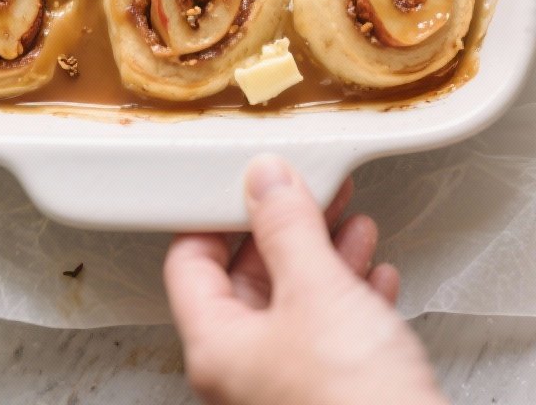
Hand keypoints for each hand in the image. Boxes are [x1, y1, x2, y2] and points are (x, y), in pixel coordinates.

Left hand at [164, 155, 448, 404]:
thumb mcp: (316, 291)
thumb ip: (287, 228)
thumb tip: (266, 182)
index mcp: (216, 347)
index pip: (190, 262)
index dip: (216, 215)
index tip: (247, 183)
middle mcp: (244, 372)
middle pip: (249, 279)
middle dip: (285, 230)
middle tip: (309, 192)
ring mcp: (287, 385)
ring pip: (297, 302)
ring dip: (325, 255)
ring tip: (350, 223)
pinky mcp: (334, 392)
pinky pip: (334, 332)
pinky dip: (353, 295)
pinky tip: (375, 278)